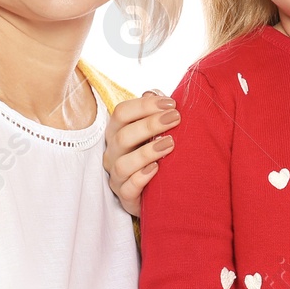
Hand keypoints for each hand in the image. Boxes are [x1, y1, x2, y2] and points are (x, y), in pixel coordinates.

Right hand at [102, 91, 178, 215]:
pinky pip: (128, 188)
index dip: (144, 105)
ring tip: (170, 144)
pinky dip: (141, 178)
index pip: (121, 113)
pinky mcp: (125, 196)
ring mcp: (117, 176)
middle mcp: (113, 153)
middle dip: (150, 124)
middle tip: (176, 118)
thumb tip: (153, 91)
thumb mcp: (154, 131)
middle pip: (122, 135)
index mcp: (117, 132)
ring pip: (123, 164)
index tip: (171, 103)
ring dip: (147, 152)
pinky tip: (157, 169)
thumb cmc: (153, 154)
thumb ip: (154, 111)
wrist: (154, 191)